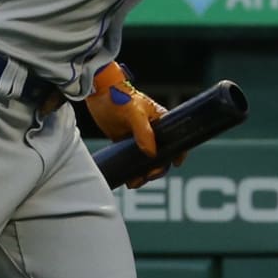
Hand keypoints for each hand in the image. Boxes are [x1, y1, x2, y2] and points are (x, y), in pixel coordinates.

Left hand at [85, 62, 185, 188]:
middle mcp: (153, 131)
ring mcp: (139, 137)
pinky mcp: (124, 141)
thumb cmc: (120, 98)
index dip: (179, 152)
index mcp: (161, 121)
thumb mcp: (133, 113)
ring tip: (134, 183)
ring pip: (146, 160)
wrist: (98, 94)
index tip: (175, 164)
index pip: (176, 139)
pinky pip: (131, 159)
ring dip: (143, 173)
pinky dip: (131, 170)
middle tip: (148, 176)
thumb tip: (151, 154)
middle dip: (157, 168)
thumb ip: (144, 132)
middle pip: (162, 154)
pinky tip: (128, 179)